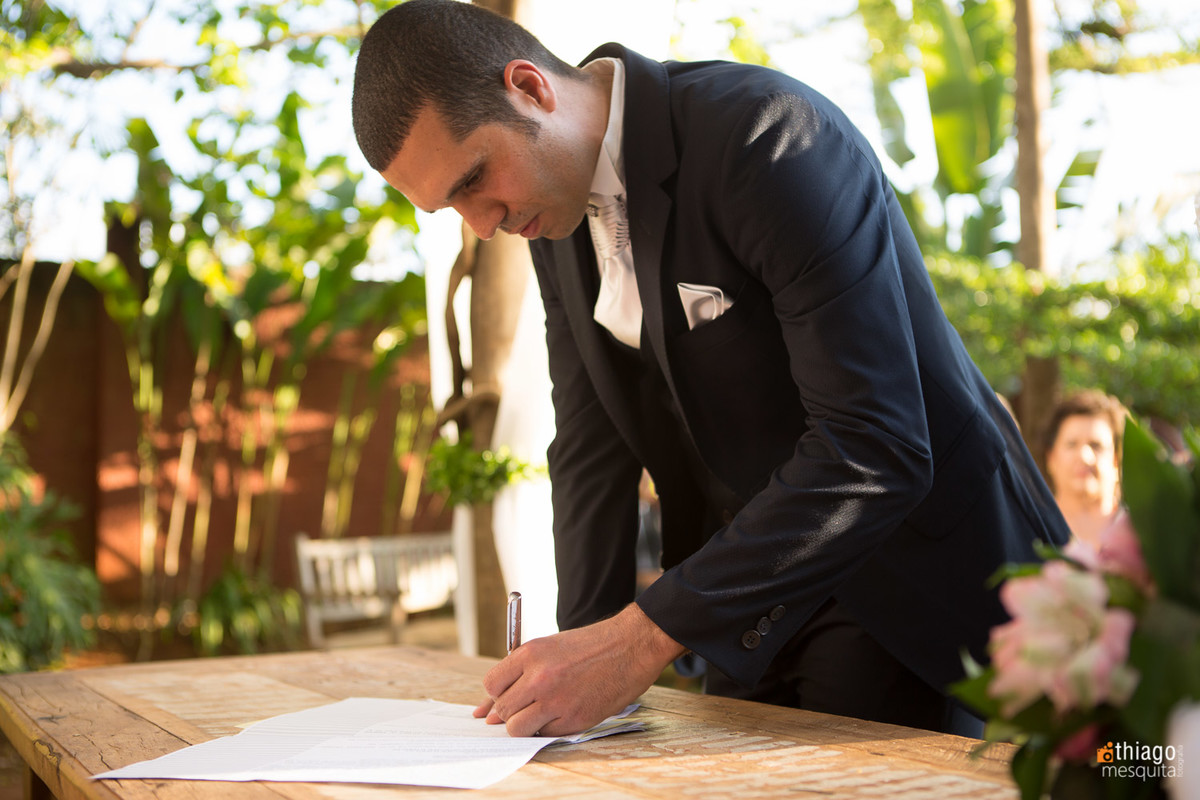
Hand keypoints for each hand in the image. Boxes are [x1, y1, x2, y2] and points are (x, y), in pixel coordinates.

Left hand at [472, 603, 685, 736]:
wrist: (631, 645)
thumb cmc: (589, 645)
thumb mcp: (549, 648)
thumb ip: (517, 675)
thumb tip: (484, 713)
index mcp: (530, 654)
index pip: (491, 685)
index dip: (498, 693)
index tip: (510, 693)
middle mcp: (539, 678)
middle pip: (502, 710)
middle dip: (511, 711)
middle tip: (530, 702)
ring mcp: (556, 701)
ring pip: (517, 729)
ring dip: (526, 724)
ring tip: (543, 711)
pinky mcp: (574, 719)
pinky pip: (544, 735)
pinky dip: (549, 728)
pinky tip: (563, 711)